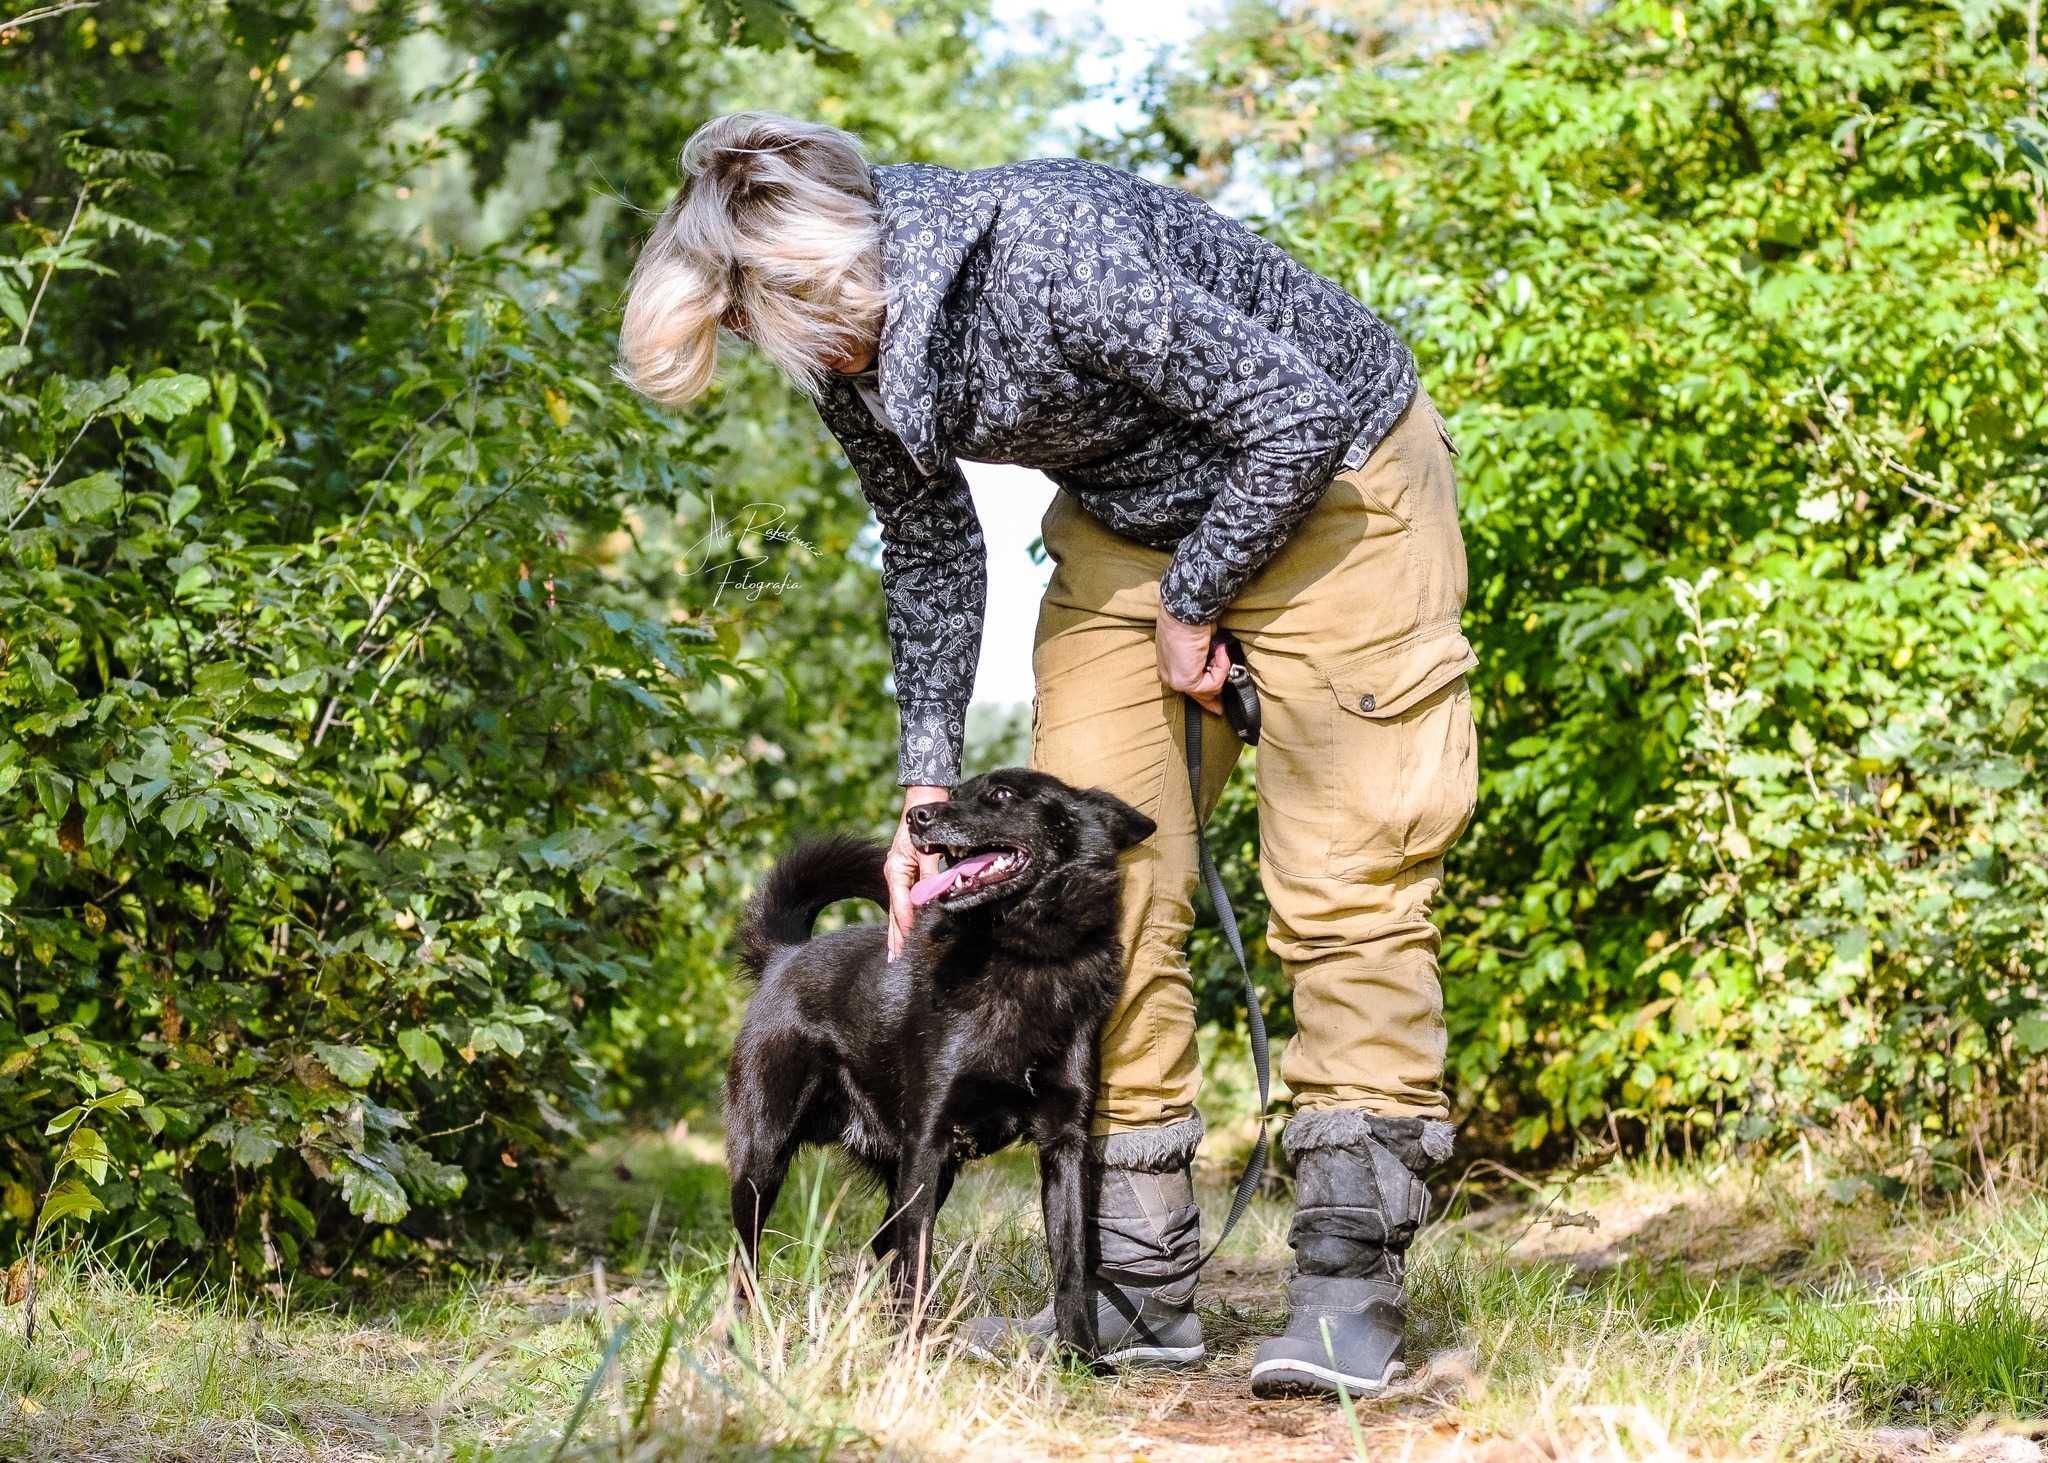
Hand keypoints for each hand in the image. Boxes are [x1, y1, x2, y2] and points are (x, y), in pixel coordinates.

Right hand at [886, 784, 950, 961]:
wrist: (923, 801)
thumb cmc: (925, 825)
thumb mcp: (928, 851)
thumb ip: (930, 876)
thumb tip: (933, 899)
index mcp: (896, 871)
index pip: (901, 907)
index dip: (906, 928)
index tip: (908, 949)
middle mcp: (893, 874)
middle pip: (894, 912)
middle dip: (895, 937)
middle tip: (895, 962)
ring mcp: (897, 874)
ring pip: (896, 908)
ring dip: (895, 931)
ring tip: (894, 953)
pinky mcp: (903, 872)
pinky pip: (902, 900)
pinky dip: (901, 917)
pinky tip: (901, 930)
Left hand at [1154, 604, 1228, 715]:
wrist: (1185, 612)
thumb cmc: (1190, 620)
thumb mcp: (1199, 644)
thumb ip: (1206, 661)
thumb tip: (1218, 667)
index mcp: (1168, 668)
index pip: (1189, 689)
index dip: (1205, 698)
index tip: (1216, 707)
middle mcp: (1169, 677)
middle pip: (1198, 696)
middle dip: (1212, 699)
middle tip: (1221, 708)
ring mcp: (1176, 681)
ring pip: (1210, 689)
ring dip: (1221, 667)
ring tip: (1218, 648)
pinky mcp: (1186, 681)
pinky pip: (1214, 683)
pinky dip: (1222, 666)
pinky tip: (1218, 649)